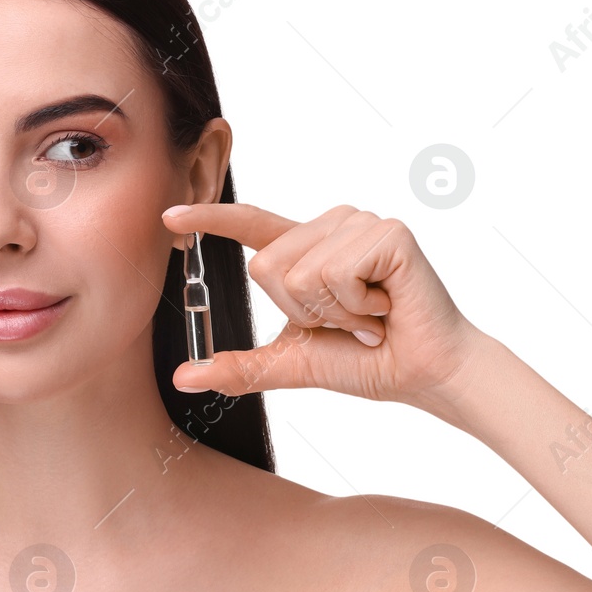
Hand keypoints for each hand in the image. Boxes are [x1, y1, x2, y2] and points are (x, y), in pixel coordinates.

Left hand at [161, 202, 484, 407]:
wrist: (422, 374)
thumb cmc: (367, 361)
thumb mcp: (291, 362)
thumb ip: (240, 366)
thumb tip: (184, 378)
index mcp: (307, 250)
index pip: (251, 226)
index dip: (209, 219)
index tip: (169, 214)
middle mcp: (332, 226)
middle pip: (267, 266)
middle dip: (301, 311)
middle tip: (347, 321)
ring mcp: (360, 224)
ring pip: (299, 272)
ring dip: (333, 312)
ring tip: (369, 314)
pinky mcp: (386, 232)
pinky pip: (335, 272)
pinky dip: (356, 306)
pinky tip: (385, 306)